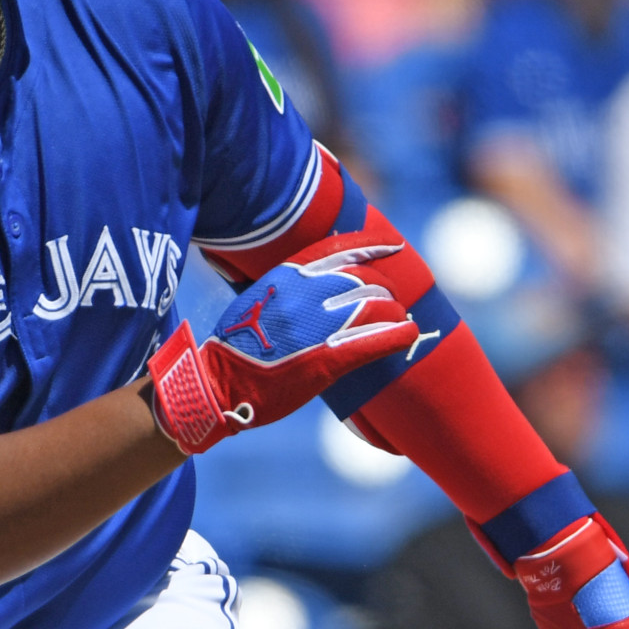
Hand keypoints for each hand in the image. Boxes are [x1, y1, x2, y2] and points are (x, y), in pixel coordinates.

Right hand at [146, 231, 417, 454]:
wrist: (219, 383)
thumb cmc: (236, 346)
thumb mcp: (257, 298)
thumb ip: (286, 286)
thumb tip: (311, 277)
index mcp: (287, 274)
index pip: (340, 249)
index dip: (374, 245)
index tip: (394, 245)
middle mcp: (306, 293)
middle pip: (364, 279)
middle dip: (384, 290)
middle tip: (390, 302)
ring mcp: (318, 325)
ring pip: (376, 307)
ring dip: (394, 313)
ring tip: (400, 321)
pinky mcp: (328, 358)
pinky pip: (375, 341)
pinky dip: (398, 335)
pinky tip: (409, 334)